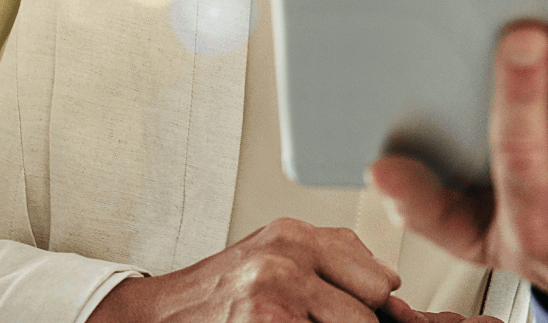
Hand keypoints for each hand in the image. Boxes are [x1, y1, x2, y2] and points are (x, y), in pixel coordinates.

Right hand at [88, 218, 477, 322]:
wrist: (156, 315)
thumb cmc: (220, 293)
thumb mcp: (274, 256)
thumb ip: (332, 259)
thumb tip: (390, 285)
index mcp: (297, 233)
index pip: (378, 276)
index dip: (375, 308)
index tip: (366, 317)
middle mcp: (288, 253)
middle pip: (372, 304)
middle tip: (320, 319)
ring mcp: (277, 289)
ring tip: (297, 321)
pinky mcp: (267, 321)